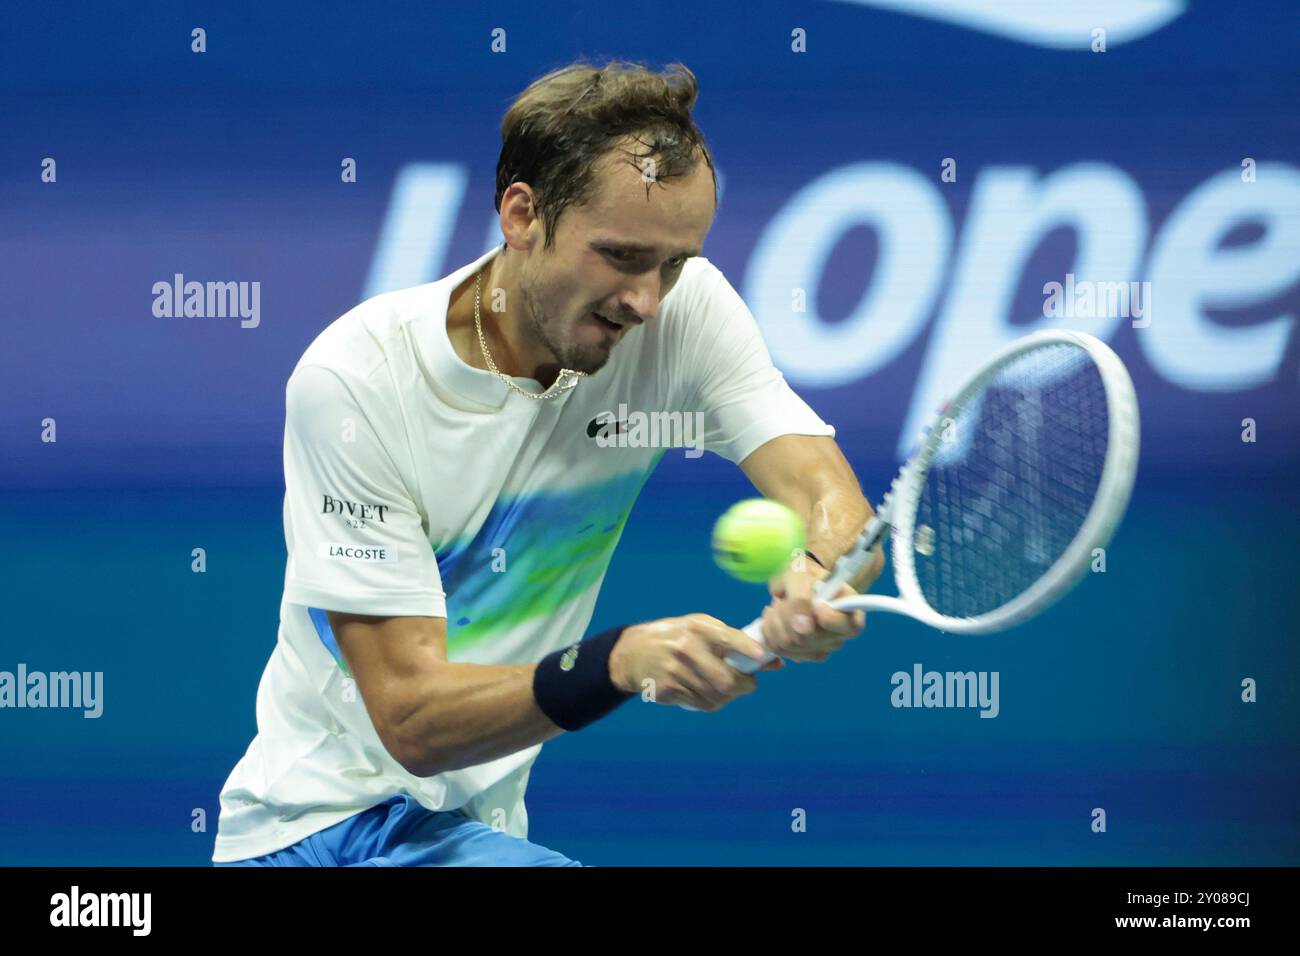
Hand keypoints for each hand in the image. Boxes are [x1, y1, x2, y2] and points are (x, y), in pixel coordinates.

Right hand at [608, 614, 783, 710]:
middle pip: (726, 680)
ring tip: (725, 687)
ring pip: (716, 697)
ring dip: (728, 696)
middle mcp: (686, 649)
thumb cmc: (676, 637)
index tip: (763, 656)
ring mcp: (676, 672)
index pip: (728, 638)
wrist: (632, 653)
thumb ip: (734, 641)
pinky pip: (701, 704)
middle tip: (748, 683)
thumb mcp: (700, 627)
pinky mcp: (668, 690)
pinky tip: (706, 691)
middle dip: (744, 686)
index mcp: (698, 628)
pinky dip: (711, 701)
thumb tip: (773, 661)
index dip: (748, 649)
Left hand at [759, 562, 865, 662]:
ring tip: (778, 605)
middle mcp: (839, 636)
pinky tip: (774, 618)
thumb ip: (801, 599)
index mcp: (850, 613)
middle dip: (788, 615)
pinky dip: (769, 631)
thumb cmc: (803, 576)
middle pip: (809, 638)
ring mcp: (821, 648)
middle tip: (786, 598)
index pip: (849, 627)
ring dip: (775, 621)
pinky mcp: (801, 655)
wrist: (795, 583)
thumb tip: (803, 627)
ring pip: (789, 645)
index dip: (829, 618)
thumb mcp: (800, 577)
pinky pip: (778, 650)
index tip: (817, 603)